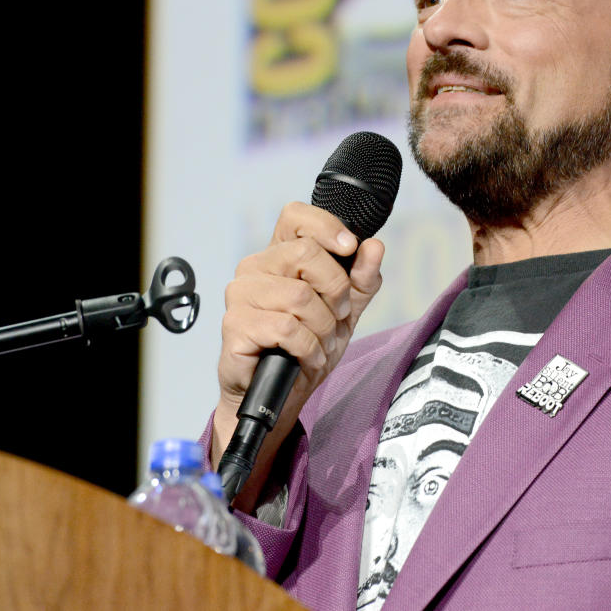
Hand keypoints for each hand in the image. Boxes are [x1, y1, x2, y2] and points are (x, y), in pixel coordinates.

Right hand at [211, 201, 384, 500]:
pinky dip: (309, 348)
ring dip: (324, 327)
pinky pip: (287, 328)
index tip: (350, 247)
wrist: (282, 393)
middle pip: (306, 253)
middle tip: (339, 316)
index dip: (326, 226)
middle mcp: (255, 267)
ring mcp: (241, 294)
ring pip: (299, 296)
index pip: (296, 216)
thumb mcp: (347, 310)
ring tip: (322, 343)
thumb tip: (374, 246)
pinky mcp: (236, 325)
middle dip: (336, 289)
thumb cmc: (308, 345)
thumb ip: (362, 278)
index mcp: (280, 254)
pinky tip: (309, 358)